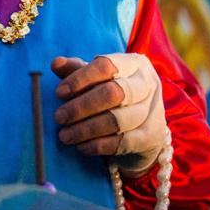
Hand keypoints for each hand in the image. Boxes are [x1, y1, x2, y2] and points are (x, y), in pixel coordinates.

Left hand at [52, 54, 167, 175]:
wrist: (141, 124)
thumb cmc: (110, 92)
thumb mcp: (95, 77)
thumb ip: (75, 69)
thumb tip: (56, 63)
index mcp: (133, 64)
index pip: (105, 66)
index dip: (80, 79)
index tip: (59, 93)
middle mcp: (147, 85)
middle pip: (113, 93)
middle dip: (81, 107)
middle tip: (59, 117)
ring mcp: (152, 111)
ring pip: (117, 120)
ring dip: (86, 129)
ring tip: (64, 136)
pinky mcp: (152, 136)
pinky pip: (123, 142)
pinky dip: (99, 145)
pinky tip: (82, 146)